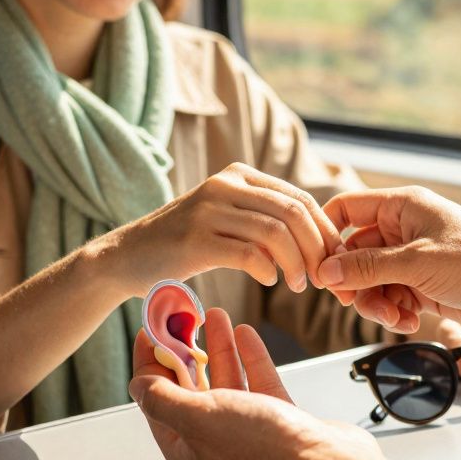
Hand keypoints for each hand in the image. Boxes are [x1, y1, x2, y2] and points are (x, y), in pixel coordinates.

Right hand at [107, 163, 341, 294]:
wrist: (126, 257)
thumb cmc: (183, 246)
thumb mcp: (227, 220)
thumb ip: (265, 221)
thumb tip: (318, 243)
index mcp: (239, 175)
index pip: (300, 199)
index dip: (325, 232)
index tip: (334, 260)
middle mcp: (225, 184)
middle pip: (294, 213)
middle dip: (317, 249)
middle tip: (323, 278)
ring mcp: (208, 210)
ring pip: (276, 232)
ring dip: (297, 264)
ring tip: (298, 285)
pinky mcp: (195, 240)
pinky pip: (248, 253)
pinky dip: (268, 270)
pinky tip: (269, 281)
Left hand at [129, 308, 383, 459]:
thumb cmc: (264, 451)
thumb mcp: (198, 418)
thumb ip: (162, 398)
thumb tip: (137, 383)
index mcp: (188, 450)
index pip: (157, 400)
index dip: (150, 361)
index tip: (150, 330)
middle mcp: (215, 443)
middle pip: (191, 388)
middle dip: (185, 349)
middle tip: (181, 317)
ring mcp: (249, 432)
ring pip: (226, 382)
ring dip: (219, 347)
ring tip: (214, 314)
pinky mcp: (280, 421)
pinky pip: (258, 383)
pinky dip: (250, 356)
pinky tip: (246, 333)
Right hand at [317, 186, 460, 334]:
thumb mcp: (417, 263)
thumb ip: (368, 267)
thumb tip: (327, 271)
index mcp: (402, 207)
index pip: (347, 209)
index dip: (328, 235)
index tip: (320, 265)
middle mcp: (404, 230)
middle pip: (355, 253)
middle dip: (354, 281)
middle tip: (355, 302)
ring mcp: (413, 259)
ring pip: (371, 281)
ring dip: (375, 303)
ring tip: (394, 318)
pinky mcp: (423, 286)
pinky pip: (391, 298)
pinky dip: (393, 313)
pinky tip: (408, 323)